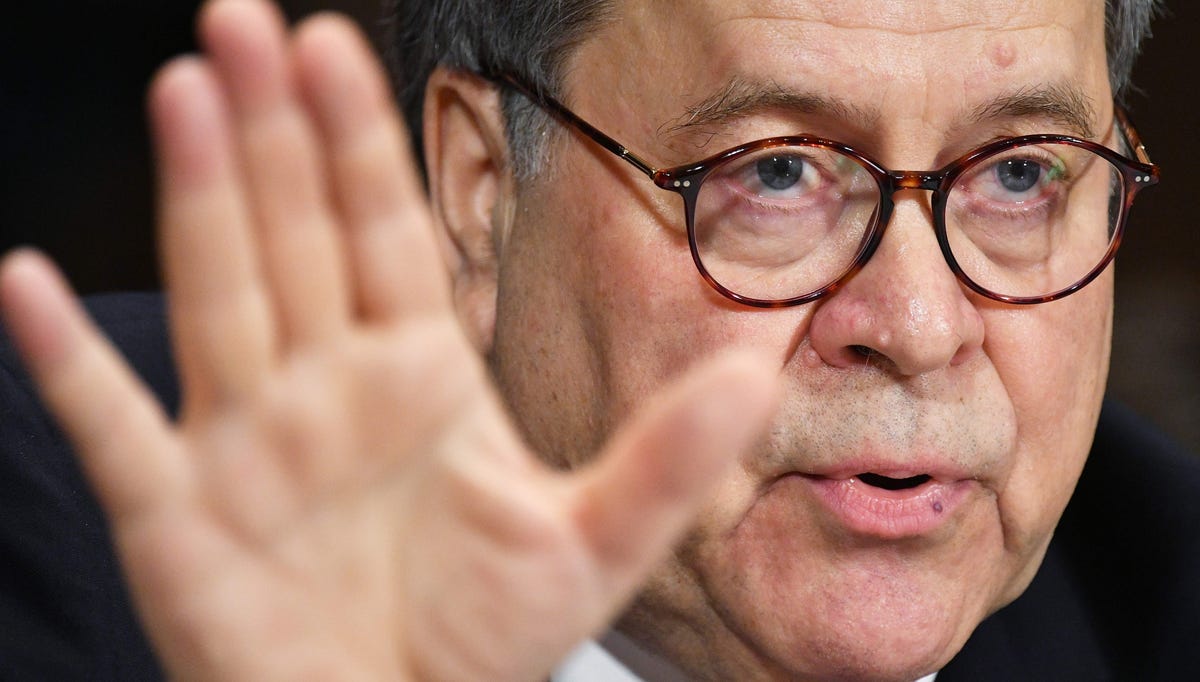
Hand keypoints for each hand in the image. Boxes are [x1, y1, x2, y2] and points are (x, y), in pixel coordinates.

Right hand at [0, 0, 777, 678]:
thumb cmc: (481, 642)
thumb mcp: (593, 542)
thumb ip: (668, 454)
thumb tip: (753, 364)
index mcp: (415, 375)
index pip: (381, 232)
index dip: (358, 140)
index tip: (332, 45)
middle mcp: (325, 388)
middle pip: (294, 232)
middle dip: (271, 128)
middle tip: (240, 20)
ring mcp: (246, 443)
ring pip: (221, 294)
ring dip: (200, 197)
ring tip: (183, 93)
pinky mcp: (179, 516)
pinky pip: (115, 427)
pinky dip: (68, 363)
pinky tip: (27, 285)